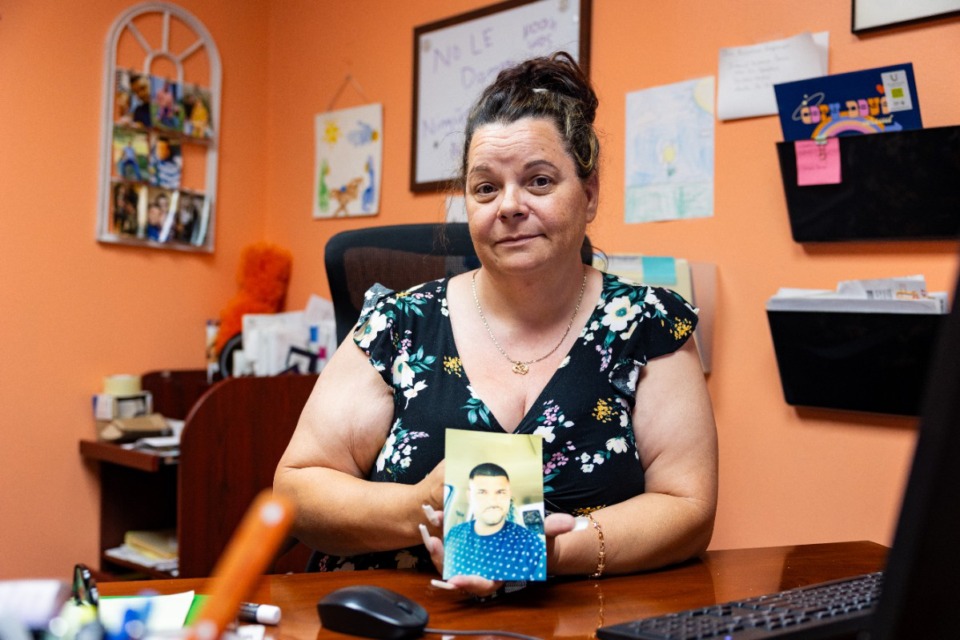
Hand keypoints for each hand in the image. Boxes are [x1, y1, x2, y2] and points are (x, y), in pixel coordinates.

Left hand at [420, 512, 578, 598]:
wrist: (529, 533)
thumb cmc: (537, 539)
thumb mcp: (544, 533)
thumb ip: (552, 528)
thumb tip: (569, 521)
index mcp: (501, 572)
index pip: (484, 584)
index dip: (470, 584)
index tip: (457, 579)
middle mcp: (482, 567)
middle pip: (459, 572)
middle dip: (444, 561)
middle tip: (435, 545)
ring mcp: (471, 556)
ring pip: (450, 557)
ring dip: (437, 546)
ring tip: (429, 529)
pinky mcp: (464, 542)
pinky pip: (449, 542)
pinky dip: (440, 532)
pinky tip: (433, 518)